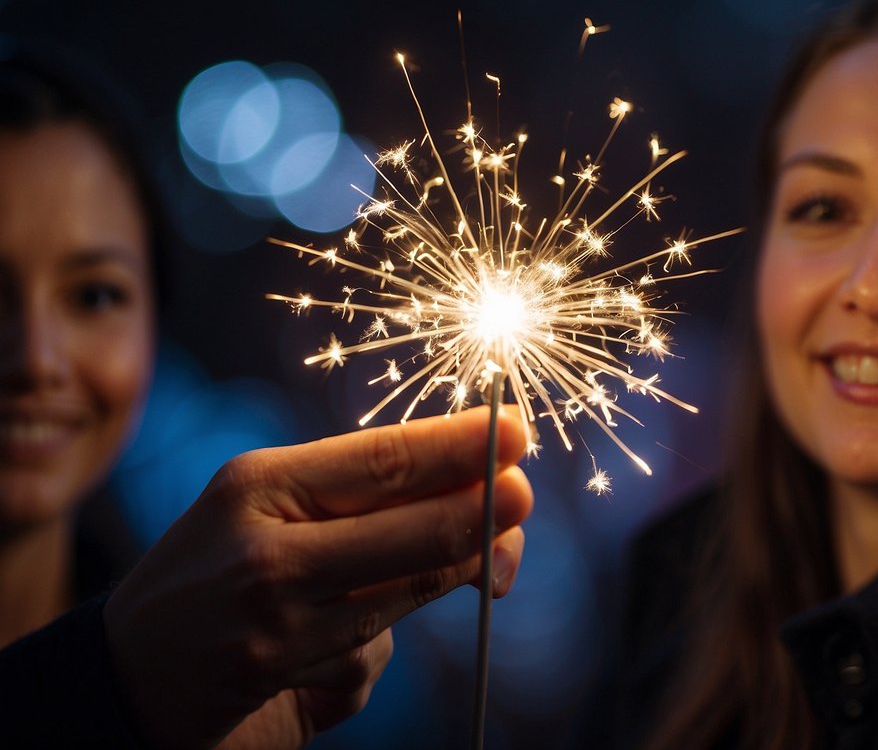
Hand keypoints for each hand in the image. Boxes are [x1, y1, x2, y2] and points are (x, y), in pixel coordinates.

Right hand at [103, 406, 531, 748]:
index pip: (383, 458)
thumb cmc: (216, 572)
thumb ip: (360, 505)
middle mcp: (264, 544)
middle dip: (481, 510)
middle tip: (524, 493)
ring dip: (459, 570)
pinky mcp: (280, 673)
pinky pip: (370, 654)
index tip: (515, 430)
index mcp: (260, 482)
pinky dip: (378, 641)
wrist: (128, 671)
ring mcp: (273, 615)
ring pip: (404, 587)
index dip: (459, 445)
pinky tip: (340, 645)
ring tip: (496, 559)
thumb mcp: (267, 511)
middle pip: (408, 525)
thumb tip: (476, 510)